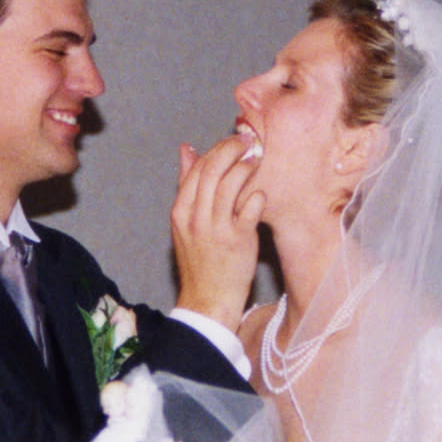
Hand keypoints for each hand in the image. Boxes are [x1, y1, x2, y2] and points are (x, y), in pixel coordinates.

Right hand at [170, 135, 265, 333]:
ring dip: (248, 166)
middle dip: (233, 148)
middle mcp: (197, 217)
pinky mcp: (239, 239)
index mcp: (181, 211)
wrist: (208, 299)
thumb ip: (188, 185)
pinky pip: (252, 205)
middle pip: (214, 168)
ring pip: (233, 182)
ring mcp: (218, 228)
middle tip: (250, 142)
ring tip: (257, 161)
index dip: (218, 148)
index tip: (233, 141)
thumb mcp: (184, 222)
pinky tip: (260, 195)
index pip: (198, 167)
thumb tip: (187, 150)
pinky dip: (258, 195)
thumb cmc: (200, 260)